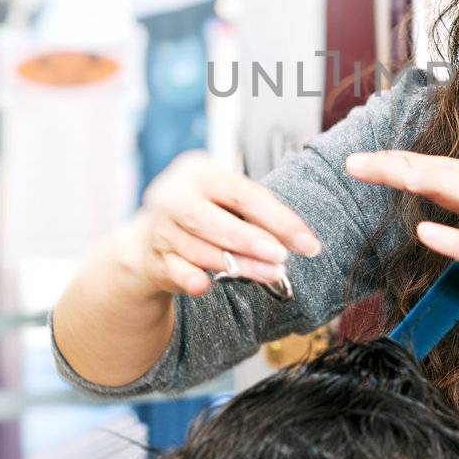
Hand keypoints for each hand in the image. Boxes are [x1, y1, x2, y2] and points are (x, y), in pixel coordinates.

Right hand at [121, 151, 322, 298]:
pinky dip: (191, 279)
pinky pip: (176, 271)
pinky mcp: (155, 259)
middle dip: (254, 242)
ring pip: (203, 250)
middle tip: (283, 258)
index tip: (306, 242)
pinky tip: (205, 286)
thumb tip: (298, 239)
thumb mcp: (226, 201)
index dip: (278, 219)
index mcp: (198, 172)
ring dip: (240, 266)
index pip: (243, 193)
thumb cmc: (204, 213)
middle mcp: (175, 196)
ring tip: (271, 273)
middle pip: (218, 221)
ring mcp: (162, 228)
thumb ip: (256, 214)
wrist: (152, 238)